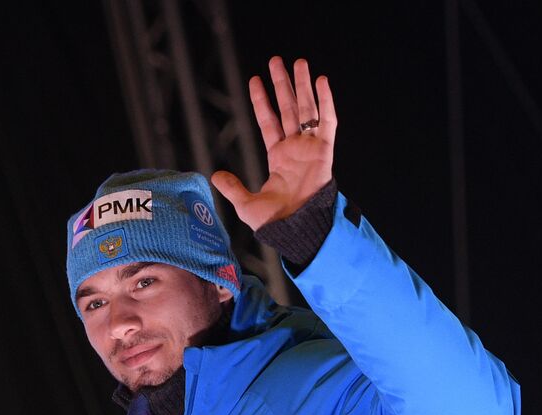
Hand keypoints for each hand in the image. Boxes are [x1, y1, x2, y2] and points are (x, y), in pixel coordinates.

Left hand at [212, 57, 336, 230]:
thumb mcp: (246, 203)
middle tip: (276, 61)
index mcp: (278, 157)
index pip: (268, 121)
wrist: (296, 227)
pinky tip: (321, 81)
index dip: (261, 101)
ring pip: (307, 108)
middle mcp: (295, 148)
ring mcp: (311, 147)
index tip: (254, 81)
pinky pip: (327, 121)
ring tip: (299, 62)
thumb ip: (232, 187)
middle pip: (289, 108)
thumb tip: (214, 175)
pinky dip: (326, 101)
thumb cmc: (275, 221)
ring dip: (303, 85)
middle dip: (282, 84)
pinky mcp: (325, 150)